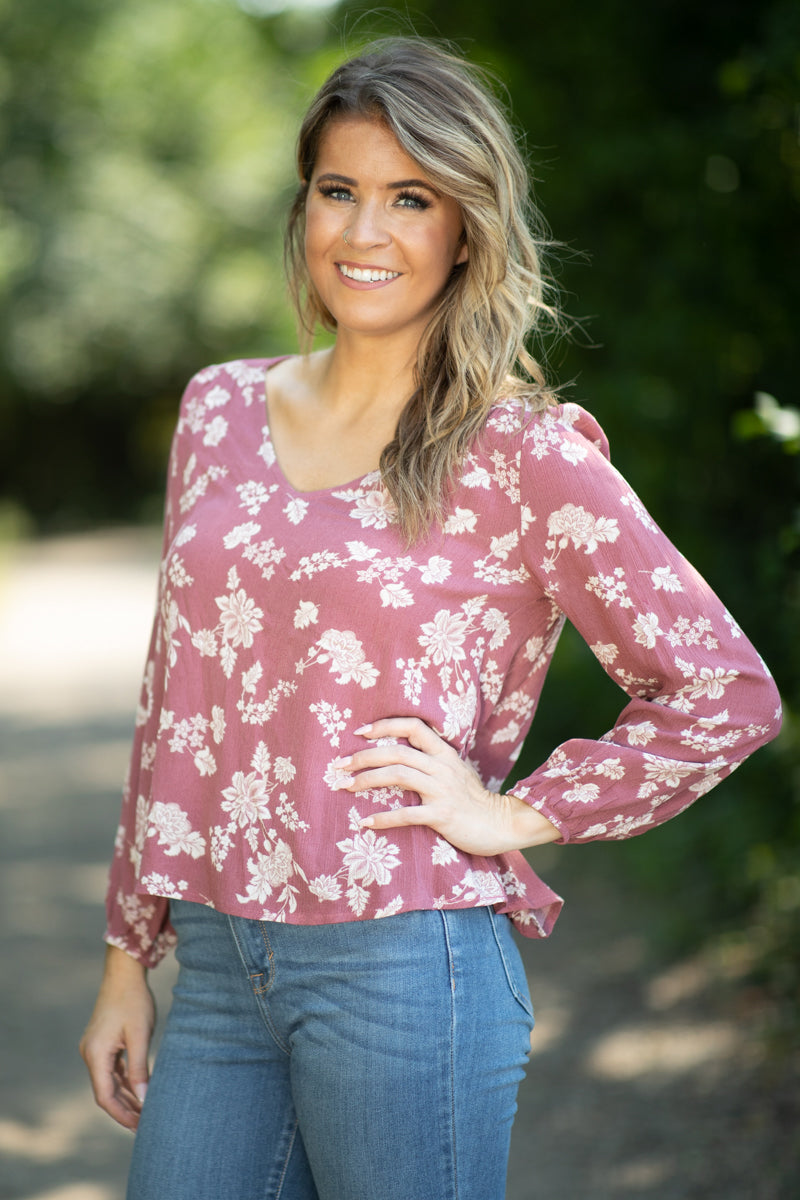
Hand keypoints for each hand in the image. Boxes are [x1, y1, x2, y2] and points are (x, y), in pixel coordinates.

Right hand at [79, 944, 155, 1130]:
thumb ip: (139, 1068)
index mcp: (95, 1054)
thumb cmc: (133, 1001)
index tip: (139, 1126)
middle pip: (106, 1091)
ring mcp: (95, 1049)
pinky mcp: (103, 1043)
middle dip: (125, 1109)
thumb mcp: (140, 1035)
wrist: (124, 974)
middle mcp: (90, 1054)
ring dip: (126, 1096)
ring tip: (145, 1113)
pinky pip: (113, 1069)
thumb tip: (143, 1098)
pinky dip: (125, 1081)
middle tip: (146, 1124)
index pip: (104, 1096)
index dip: (121, 1114)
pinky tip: (139, 1091)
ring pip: (110, 1081)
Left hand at [337, 716, 559, 856]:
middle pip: (397, 751)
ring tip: (346, 786)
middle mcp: (442, 767)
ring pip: (398, 775)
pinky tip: (366, 821)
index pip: (413, 726)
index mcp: (444, 753)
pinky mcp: (442, 815)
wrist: (501, 823)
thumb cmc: (473, 799)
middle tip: (340, 765)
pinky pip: (407, 813)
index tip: (360, 732)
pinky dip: (384, 817)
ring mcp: (442, 790)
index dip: (385, 725)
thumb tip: (399, 755)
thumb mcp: (455, 771)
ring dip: (368, 780)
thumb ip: (432, 760)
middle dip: (364, 756)